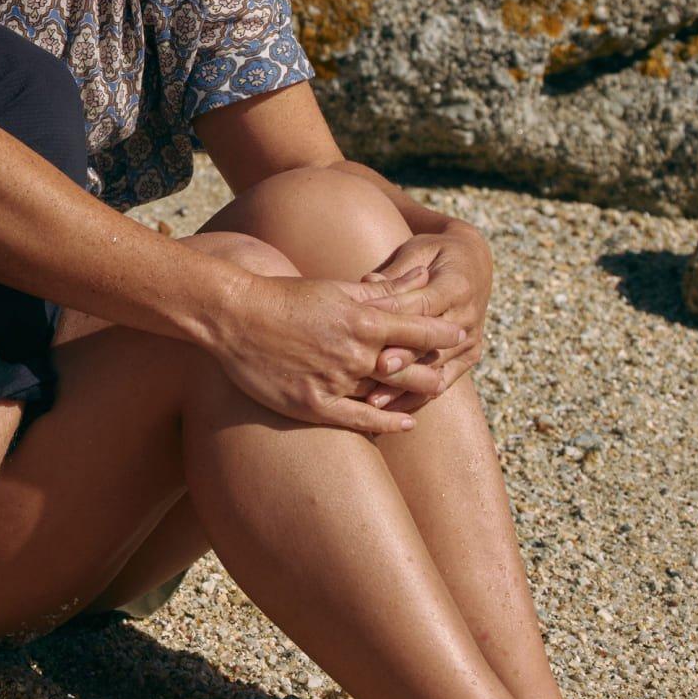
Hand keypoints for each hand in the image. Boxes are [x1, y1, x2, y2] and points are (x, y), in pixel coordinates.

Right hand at [211, 270, 471, 435]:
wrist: (235, 316)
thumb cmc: (287, 297)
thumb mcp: (339, 288)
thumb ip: (386, 289)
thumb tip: (424, 275)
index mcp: (363, 320)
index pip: (420, 330)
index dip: (444, 334)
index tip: (462, 334)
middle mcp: (354, 354)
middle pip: (412, 370)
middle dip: (435, 370)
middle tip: (450, 371)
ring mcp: (335, 382)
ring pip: (388, 395)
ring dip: (414, 395)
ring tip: (432, 392)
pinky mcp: (313, 404)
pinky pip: (360, 421)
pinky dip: (387, 423)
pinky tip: (405, 423)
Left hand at [356, 226, 491, 411]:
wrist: (472, 262)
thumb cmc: (433, 254)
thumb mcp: (416, 252)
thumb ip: (394, 274)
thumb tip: (368, 282)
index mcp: (456, 286)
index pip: (423, 309)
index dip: (396, 324)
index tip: (370, 335)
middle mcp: (468, 316)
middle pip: (430, 344)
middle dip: (402, 360)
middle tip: (374, 374)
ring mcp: (471, 340)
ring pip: (436, 368)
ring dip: (405, 389)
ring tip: (375, 405)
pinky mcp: (469, 357)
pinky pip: (443, 382)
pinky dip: (416, 398)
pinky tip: (391, 414)